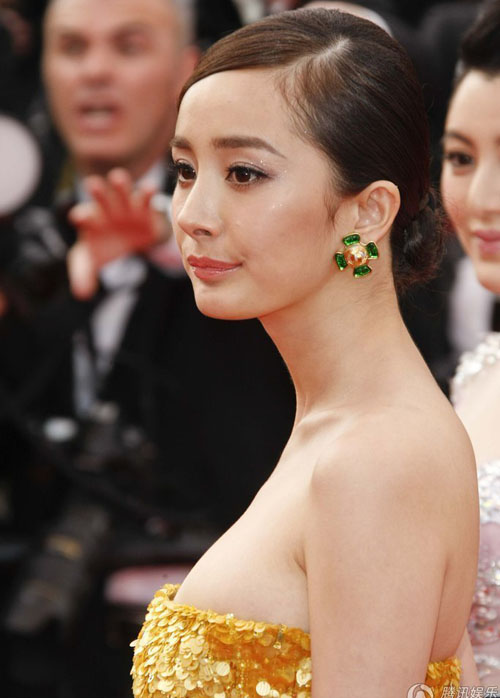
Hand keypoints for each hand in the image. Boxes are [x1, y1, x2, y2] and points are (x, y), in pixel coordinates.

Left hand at [67, 168, 171, 299]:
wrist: (128, 238)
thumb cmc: (105, 245)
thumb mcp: (91, 260)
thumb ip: (84, 274)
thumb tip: (82, 294)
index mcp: (91, 220)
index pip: (83, 216)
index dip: (81, 216)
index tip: (78, 218)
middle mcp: (107, 209)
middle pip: (101, 198)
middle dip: (98, 192)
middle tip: (92, 186)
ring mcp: (126, 206)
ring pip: (123, 192)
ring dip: (120, 186)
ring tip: (118, 180)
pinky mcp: (145, 209)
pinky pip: (146, 198)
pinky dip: (148, 193)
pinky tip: (150, 189)